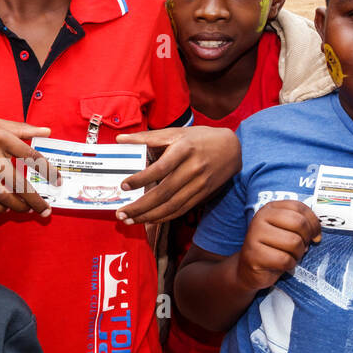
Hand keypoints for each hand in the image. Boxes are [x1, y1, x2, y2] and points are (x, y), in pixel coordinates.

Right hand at [0, 114, 58, 214]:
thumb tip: (47, 131)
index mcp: (1, 136)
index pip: (30, 155)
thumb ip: (22, 129)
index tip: (57, 181)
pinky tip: (4, 208)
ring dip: (18, 206)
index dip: (47, 170)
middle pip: (18, 182)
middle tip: (46, 210)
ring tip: (27, 211)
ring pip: (2, 194)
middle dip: (35, 200)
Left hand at [114, 125, 240, 224]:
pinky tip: (148, 219)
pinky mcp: (203, 194)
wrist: (232, 148)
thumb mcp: (175, 132)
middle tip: (121, 214)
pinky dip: (164, 217)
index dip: (142, 178)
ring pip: (172, 205)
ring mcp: (200, 184)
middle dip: (140, 206)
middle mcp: (193, 168)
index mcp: (184, 149)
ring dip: (148, 216)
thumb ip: (147, 137)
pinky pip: (181, 209)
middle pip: (164, 192)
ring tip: (129, 220)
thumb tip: (120, 139)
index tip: (124, 186)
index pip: (161, 168)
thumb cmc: (199, 138)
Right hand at [236, 200, 320, 291]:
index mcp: (269, 208)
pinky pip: (285, 260)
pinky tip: (282, 265)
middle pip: (298, 223)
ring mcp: (254, 236)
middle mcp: (260, 218)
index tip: (314, 235)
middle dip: (306, 238)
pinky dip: (289, 265)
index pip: (299, 207)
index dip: (313, 222)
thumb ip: (302, 225)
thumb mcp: (287, 230)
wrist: (250, 269)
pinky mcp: (254, 255)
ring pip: (293, 242)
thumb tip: (317, 236)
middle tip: (302, 247)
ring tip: (290, 255)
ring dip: (298, 253)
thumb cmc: (274, 248)